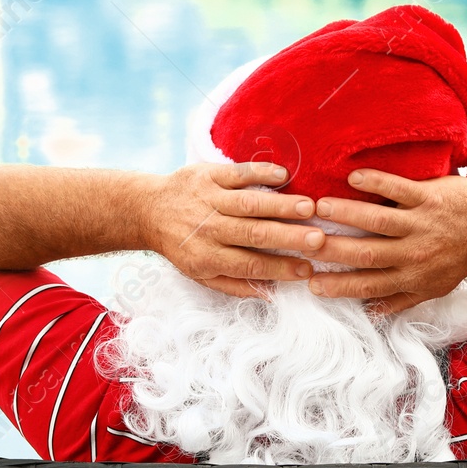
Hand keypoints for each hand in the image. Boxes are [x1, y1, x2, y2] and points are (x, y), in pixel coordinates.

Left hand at [146, 161, 326, 297]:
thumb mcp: (201, 274)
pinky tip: (284, 175)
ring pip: (248, 203)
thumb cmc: (183, 246)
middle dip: (287, 237)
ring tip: (310, 207)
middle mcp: (208, 229)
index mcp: (207, 257)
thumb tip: (272, 295)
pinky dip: (260, 172)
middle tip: (318, 239)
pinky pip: (237, 173)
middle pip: (253, 234)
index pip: (250, 265)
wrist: (148, 210)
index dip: (280, 269)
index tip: (308, 270)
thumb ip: (236, 285)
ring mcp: (208, 199)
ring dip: (280, 205)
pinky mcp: (207, 174)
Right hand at [304, 170, 466, 312]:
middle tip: (304, 242)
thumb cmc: (459, 259)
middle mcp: (414, 253)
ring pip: (378, 220)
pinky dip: (377, 183)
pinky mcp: (430, 197)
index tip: (312, 283)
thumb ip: (400, 299)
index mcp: (412, 277)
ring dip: (347, 214)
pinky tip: (354, 177)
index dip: (340, 286)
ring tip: (319, 207)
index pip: (369, 285)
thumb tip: (369, 313)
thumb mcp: (433, 288)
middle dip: (334, 249)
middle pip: (367, 253)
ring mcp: (421, 223)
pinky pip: (399, 188)